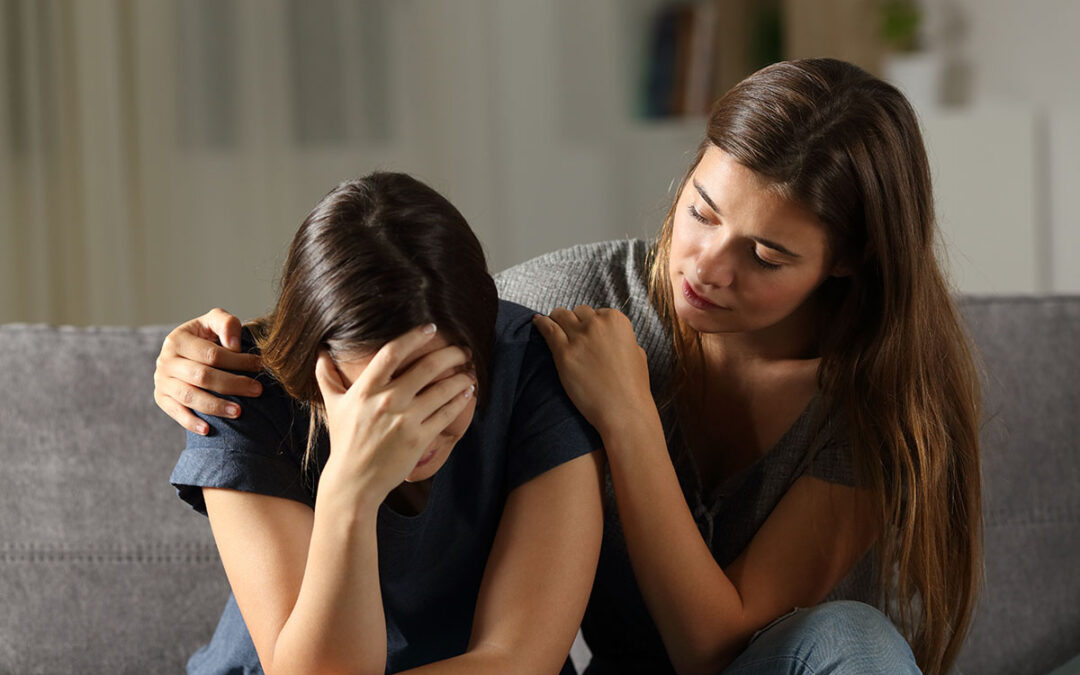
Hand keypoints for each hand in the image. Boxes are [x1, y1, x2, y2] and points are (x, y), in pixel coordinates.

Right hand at [153, 308, 263, 434]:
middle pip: (202, 376)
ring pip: (190, 396)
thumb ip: (226, 324)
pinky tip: (208, 430)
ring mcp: (161, 381)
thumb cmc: (207, 336)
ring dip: (216, 406)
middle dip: (233, 384)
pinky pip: (176, 413)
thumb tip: (234, 346)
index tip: (259, 366)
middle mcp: (165, 361)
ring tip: (239, 412)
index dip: (237, 361)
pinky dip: (191, 422)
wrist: (186, 351)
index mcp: (177, 339)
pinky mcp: (161, 398)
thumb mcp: (215, 322)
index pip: (211, 354)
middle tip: (257, 390)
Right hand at [314, 325, 476, 501]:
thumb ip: (327, 377)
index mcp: (365, 390)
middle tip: (462, 350)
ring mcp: (404, 420)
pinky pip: (445, 414)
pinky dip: (460, 401)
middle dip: (450, 354)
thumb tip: (320, 353)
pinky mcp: (419, 439)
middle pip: (426, 367)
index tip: (430, 328)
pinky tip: (467, 393)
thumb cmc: (345, 441)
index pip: (392, 352)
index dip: (414, 337)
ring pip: (441, 390)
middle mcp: (386, 401)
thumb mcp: (333, 406)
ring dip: (460, 377)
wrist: (354, 481)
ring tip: (469, 372)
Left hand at [532, 306, 653, 436]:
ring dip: (556, 319)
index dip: (591, 322)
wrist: (623, 410)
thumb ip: (622, 339)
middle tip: (569, 330)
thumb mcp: (637, 353)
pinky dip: (540, 324)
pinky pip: (547, 329)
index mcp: (617, 320)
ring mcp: (579, 337)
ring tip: (550, 322)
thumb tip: (612, 338)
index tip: (586, 330)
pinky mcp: (563, 352)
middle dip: (574, 320)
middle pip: (578, 312)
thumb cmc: (632, 387)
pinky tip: (536, 322)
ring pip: (560, 315)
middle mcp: (597, 323)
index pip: (597, 312)